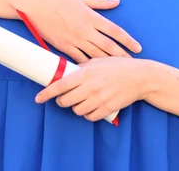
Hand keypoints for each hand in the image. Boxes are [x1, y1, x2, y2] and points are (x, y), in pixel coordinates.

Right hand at [19, 0, 141, 62]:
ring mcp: (74, 40)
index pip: (114, 31)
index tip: (138, 48)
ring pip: (95, 55)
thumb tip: (116, 1)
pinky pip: (78, 60)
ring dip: (108, 64)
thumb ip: (100, 2)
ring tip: (118, 71)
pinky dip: (88, 67)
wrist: (35, 6)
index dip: (127, 40)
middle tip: (133, 64)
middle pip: (108, 46)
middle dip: (122, 56)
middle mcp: (85, 30)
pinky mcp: (63, 48)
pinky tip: (96, 73)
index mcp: (91, 17)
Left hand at [35, 57, 149, 121]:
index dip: (46, 93)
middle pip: (65, 101)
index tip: (38, 98)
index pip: (60, 85)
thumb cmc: (118, 66)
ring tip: (81, 100)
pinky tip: (91, 107)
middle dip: (62, 101)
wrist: (140, 76)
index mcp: (85, 73)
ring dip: (76, 107)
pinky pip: (90, 117)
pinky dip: (88, 114)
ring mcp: (99, 99)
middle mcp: (90, 87)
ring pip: (77, 110)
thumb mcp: (98, 61)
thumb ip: (81, 67)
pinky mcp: (107, 108)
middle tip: (64, 98)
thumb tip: (65, 72)